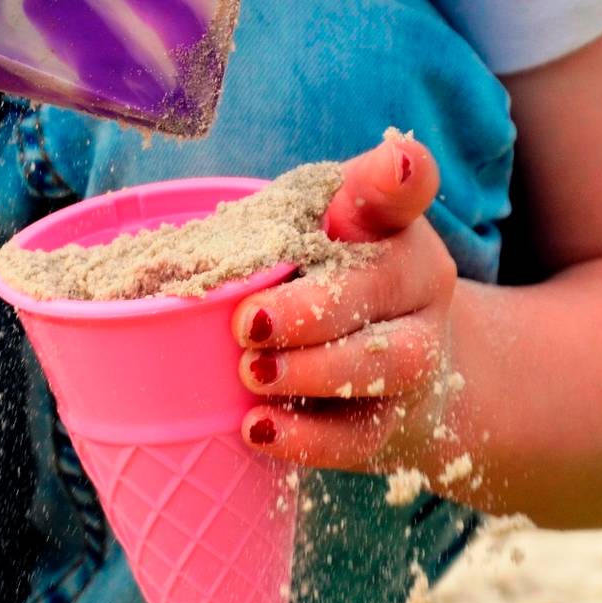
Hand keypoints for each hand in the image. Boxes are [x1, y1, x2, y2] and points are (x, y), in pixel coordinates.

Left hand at [231, 134, 463, 483]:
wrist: (393, 373)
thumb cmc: (322, 286)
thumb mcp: (299, 240)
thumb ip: (263, 231)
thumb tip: (181, 263)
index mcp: (386, 222)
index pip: (400, 188)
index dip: (398, 176)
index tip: (394, 166)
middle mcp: (419, 280)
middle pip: (382, 286)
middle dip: (313, 307)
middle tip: (249, 323)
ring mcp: (420, 351)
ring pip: (387, 363)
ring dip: (313, 371)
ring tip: (253, 373)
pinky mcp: (399, 419)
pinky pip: (363, 434)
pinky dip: (307, 436)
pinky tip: (259, 428)